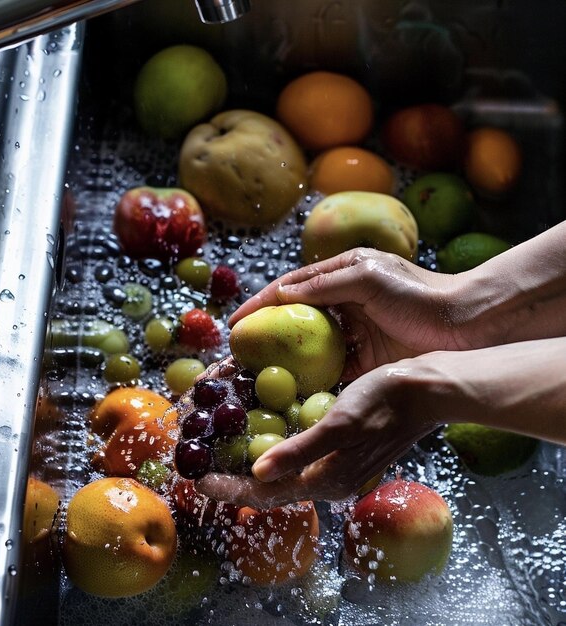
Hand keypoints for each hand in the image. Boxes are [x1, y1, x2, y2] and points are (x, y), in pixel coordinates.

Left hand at [197, 355, 436, 507]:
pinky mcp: (341, 449)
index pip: (266, 494)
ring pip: (282, 473)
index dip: (229, 490)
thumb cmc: (384, 403)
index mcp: (326, 479)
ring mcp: (335, 465)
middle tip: (202, 466)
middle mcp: (328, 478)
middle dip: (235, 480)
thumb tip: (258, 473)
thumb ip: (299, 453)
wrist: (426, 392)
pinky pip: (296, 457)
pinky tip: (261, 433)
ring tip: (222, 451)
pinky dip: (272, 450)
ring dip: (250, 465)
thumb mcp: (339, 424)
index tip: (197, 481)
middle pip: (271, 488)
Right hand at [229, 248, 471, 378]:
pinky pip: (333, 369)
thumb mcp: (367, 277)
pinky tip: (296, 391)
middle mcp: (343, 302)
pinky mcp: (367, 358)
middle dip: (268, 334)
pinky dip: (315, 378)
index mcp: (342, 274)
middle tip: (240, 353)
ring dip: (287, 359)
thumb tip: (283, 293)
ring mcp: (354, 332)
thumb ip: (325, 283)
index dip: (261, 303)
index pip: (291, 288)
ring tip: (259, 376)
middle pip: (296, 319)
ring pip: (311, 346)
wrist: (464, 325)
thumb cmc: (418, 294)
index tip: (234, 322)